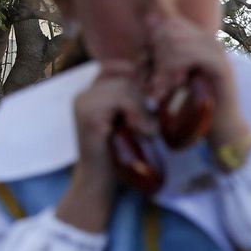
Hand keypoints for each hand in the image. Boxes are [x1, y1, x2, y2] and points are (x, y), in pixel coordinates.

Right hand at [60, 59, 144, 230]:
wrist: (101, 182)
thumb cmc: (123, 153)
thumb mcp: (133, 121)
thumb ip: (139, 101)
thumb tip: (168, 80)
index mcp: (94, 91)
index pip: (120, 67)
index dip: (141, 76)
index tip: (157, 97)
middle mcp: (85, 94)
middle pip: (127, 77)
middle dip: (147, 97)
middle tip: (152, 122)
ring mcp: (83, 103)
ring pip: (126, 88)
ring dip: (143, 110)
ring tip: (147, 131)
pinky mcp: (87, 117)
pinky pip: (120, 102)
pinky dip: (137, 116)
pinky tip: (142, 133)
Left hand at [144, 15, 248, 148]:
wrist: (221, 128)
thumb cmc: (195, 104)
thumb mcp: (173, 74)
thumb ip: (162, 51)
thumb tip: (149, 19)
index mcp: (200, 40)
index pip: (168, 23)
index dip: (152, 43)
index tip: (149, 68)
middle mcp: (211, 41)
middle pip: (168, 30)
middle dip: (155, 54)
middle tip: (153, 81)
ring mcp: (218, 53)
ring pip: (175, 41)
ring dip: (161, 65)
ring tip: (159, 87)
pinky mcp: (221, 67)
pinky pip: (188, 55)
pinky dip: (173, 70)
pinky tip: (172, 86)